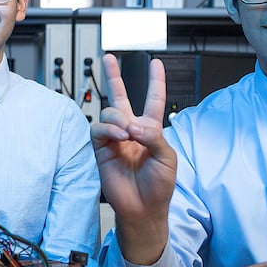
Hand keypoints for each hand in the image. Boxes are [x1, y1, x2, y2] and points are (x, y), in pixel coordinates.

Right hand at [90, 53, 176, 264]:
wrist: (143, 208)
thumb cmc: (160, 186)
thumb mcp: (168, 157)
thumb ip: (154, 135)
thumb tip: (132, 124)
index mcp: (152, 130)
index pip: (154, 100)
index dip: (156, 82)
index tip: (155, 64)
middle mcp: (131, 131)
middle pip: (121, 97)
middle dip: (115, 77)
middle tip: (109, 58)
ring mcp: (115, 139)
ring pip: (110, 113)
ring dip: (118, 119)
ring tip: (127, 134)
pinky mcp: (101, 149)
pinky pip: (98, 129)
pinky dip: (109, 129)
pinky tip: (119, 137)